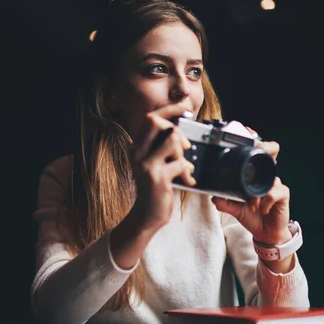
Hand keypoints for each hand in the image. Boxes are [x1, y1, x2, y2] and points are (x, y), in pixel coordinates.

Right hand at [127, 104, 195, 233]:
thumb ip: (162, 147)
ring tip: (185, 167)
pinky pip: (179, 163)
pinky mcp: (156, 178)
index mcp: (136, 147)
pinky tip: (187, 180)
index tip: (184, 108)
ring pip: (171, 140)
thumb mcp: (155, 164)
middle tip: (185, 147)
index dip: (168, 109)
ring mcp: (145, 164)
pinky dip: (187, 171)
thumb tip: (179, 129)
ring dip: (183, 153)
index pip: (149, 118)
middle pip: (156, 122)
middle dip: (176, 131)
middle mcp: (136, 153)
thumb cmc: (154, 188)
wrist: (146, 215)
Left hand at [212, 140, 291, 245]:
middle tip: (260, 151)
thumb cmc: (251, 217)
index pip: (256, 155)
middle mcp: (265, 176)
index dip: (255, 141)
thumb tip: (213, 196)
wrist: (265, 233)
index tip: (249, 131)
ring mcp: (275, 184)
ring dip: (256, 194)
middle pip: (270, 153)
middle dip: (267, 148)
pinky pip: (272, 193)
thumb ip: (224, 202)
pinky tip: (262, 209)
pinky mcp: (283, 193)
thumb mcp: (234, 208)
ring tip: (253, 205)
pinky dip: (264, 202)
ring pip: (266, 179)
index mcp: (253, 176)